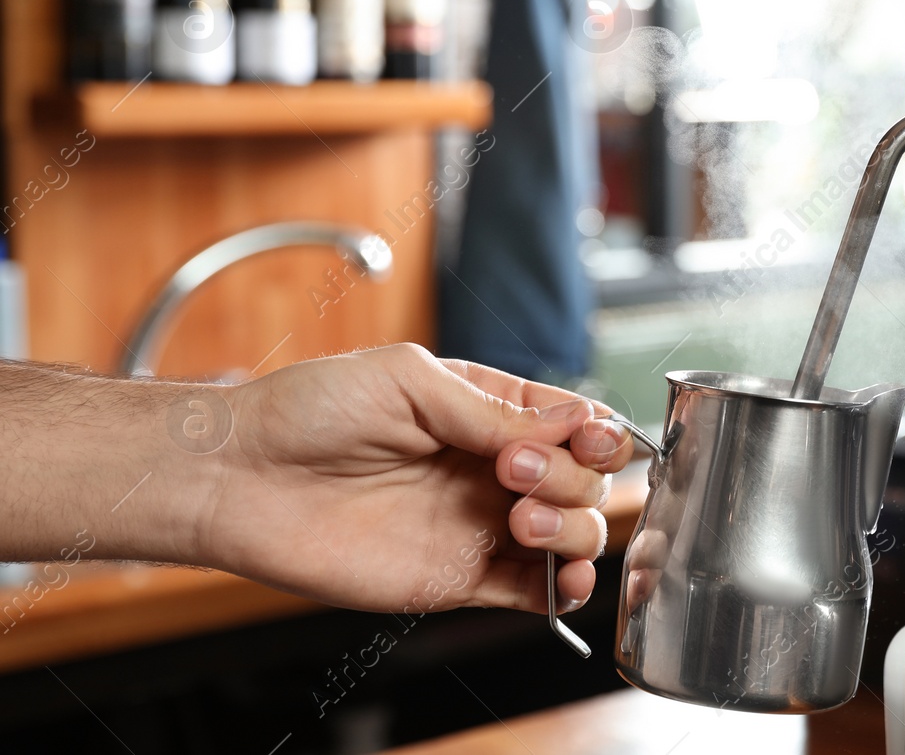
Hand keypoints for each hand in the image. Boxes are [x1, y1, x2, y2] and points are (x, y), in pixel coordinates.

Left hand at [198, 344, 632, 615]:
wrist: (241, 478)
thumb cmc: (308, 411)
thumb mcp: (408, 380)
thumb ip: (491, 410)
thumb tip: (565, 430)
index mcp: (487, 411)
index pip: (576, 424)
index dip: (595, 434)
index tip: (581, 438)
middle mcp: (492, 468)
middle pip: (585, 481)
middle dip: (573, 478)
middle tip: (514, 473)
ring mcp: (479, 525)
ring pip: (571, 536)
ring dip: (571, 529)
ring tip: (522, 519)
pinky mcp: (458, 579)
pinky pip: (531, 593)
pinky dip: (561, 590)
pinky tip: (555, 576)